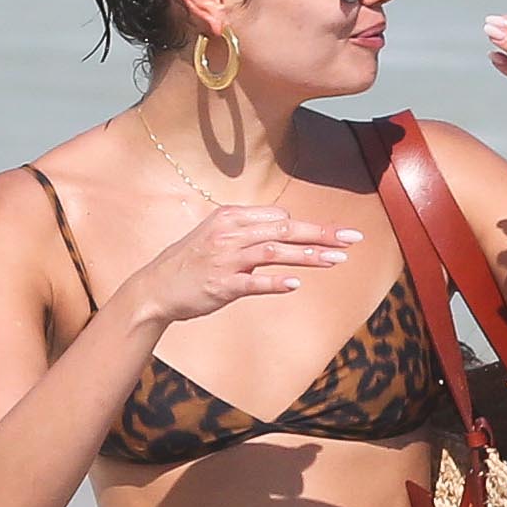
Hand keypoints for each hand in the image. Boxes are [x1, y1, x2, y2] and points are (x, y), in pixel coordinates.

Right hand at [133, 205, 361, 328]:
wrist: (154, 289)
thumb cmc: (190, 263)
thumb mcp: (217, 236)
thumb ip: (249, 232)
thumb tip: (285, 227)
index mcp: (230, 218)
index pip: (278, 218)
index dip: (308, 227)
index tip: (336, 234)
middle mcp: (229, 234)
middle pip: (283, 230)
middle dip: (321, 233)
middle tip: (352, 237)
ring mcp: (225, 260)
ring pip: (273, 252)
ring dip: (307, 255)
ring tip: (336, 259)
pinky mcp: (220, 285)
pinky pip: (252, 282)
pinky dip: (274, 283)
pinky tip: (296, 284)